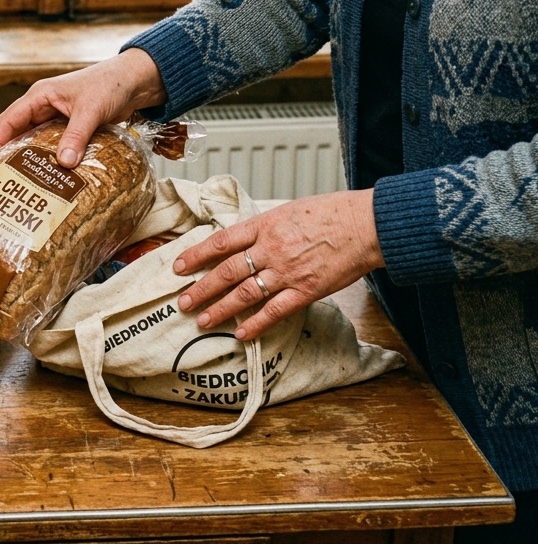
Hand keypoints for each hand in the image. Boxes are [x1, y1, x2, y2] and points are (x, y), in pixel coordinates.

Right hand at [0, 48, 165, 166]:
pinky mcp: (73, 128)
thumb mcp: (90, 109)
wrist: (136, 81)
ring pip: (39, 142)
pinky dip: (55, 159)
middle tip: (9, 180)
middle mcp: (45, 107)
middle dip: (13, 156)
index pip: (9, 120)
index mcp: (40, 96)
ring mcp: (59, 118)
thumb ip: (77, 135)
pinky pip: (57, 146)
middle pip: (20, 134)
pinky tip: (56, 176)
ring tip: (30, 183)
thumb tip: (64, 163)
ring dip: (36, 159)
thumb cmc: (110, 83)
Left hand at [173, 189, 384, 339]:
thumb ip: (264, 228)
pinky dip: (255, 323)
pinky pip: (275, 311)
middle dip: (201, 288)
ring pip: (245, 293)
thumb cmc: (330, 213)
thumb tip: (243, 241)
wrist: (365, 224)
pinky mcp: (306, 290)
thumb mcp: (288, 210)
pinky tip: (240, 333)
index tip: (178, 267)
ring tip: (201, 320)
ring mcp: (287, 271)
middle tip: (182, 301)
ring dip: (220, 308)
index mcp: (264, 225)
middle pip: (227, 271)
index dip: (196, 255)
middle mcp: (271, 249)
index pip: (220, 242)